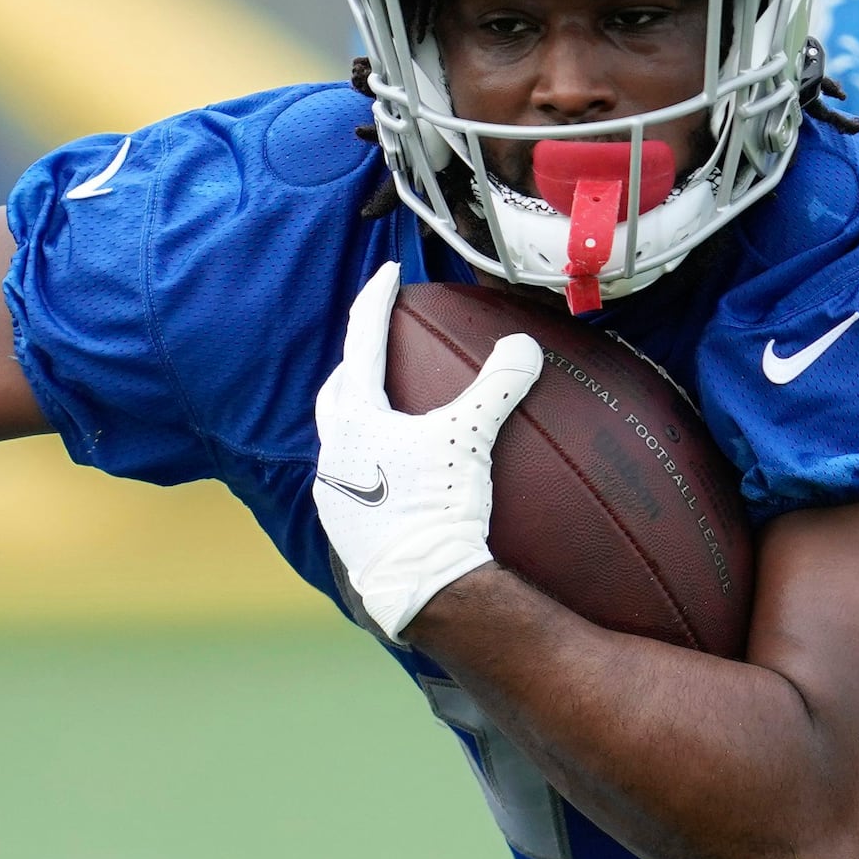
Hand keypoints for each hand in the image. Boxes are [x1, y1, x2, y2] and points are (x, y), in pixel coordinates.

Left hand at [308, 264, 539, 638]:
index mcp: (355, 420)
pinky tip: (392, 470)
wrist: (420, 584)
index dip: (376, 302)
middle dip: (356, 362)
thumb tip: (525, 345)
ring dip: (358, 415)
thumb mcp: (471, 439)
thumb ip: (496, 387)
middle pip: (337, 391)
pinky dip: (368, 459)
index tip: (388, 274)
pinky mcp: (343, 527)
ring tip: (385, 408)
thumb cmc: (438, 508)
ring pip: (339, 437)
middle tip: (378, 345)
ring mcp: (334, 493)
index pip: (362, 343)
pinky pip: (351, 477)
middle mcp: (333, 453)